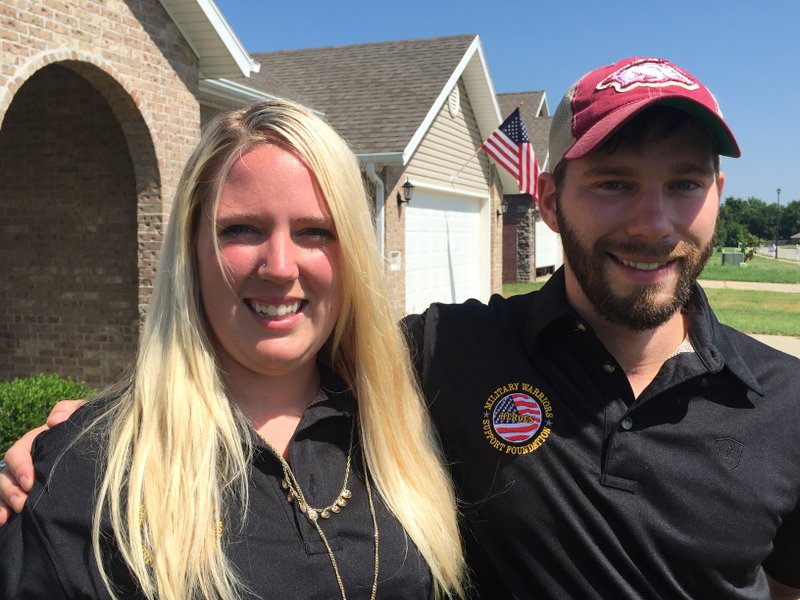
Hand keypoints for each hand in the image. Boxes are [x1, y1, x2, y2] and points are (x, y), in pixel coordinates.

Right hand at [0, 399, 82, 524]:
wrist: (109, 451)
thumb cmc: (92, 429)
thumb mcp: (85, 415)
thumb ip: (70, 409)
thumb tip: (53, 421)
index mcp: (37, 442)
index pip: (17, 453)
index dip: (20, 466)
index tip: (30, 482)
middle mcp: (28, 461)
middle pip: (5, 474)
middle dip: (10, 489)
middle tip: (24, 503)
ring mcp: (26, 479)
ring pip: (4, 488)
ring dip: (4, 502)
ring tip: (15, 513)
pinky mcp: (31, 495)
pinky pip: (7, 503)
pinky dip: (2, 511)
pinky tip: (4, 522)